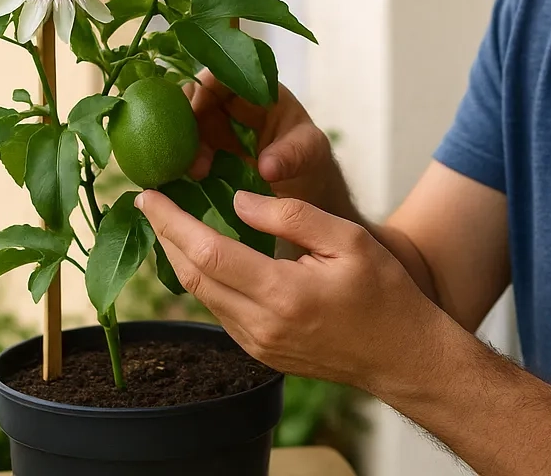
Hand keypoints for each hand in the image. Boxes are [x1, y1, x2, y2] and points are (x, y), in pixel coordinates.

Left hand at [136, 188, 451, 394]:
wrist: (402, 355)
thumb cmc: (384, 291)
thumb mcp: (348, 239)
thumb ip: (290, 215)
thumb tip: (237, 200)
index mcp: (283, 293)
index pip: (208, 253)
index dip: (172, 222)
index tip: (149, 195)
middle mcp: (263, 325)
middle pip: (193, 277)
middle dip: (166, 236)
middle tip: (150, 202)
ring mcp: (259, 345)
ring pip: (202, 297)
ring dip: (181, 259)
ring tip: (171, 223)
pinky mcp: (262, 353)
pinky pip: (221, 312)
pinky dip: (205, 281)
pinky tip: (205, 256)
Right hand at [183, 70, 355, 220]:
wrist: (308, 189)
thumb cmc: (311, 159)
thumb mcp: (309, 154)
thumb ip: (291, 155)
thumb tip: (266, 167)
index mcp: (259, 89)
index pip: (222, 74)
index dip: (203, 90)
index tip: (194, 117)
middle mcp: (234, 102)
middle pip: (195, 98)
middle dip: (188, 124)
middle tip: (196, 162)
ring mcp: (219, 125)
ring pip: (187, 124)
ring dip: (185, 147)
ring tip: (196, 174)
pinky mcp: (210, 149)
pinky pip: (187, 147)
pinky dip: (183, 160)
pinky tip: (185, 178)